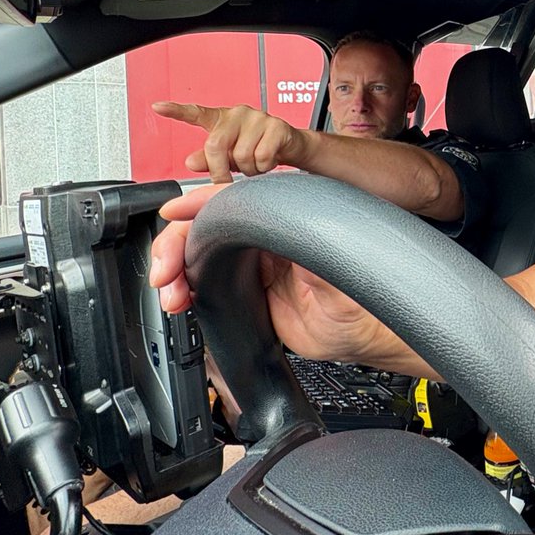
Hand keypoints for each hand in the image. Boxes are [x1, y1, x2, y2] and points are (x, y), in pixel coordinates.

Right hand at [151, 184, 382, 363]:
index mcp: (284, 218)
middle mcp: (265, 239)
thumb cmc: (365, 286)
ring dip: (176, 272)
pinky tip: (178, 300)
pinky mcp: (248, 297)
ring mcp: (254, 268)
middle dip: (176, 245)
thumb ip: (306, 236)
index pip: (232, 201)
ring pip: (199, 259)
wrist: (368, 332)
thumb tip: (274, 220)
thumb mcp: (336, 255)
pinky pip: (206, 288)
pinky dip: (185, 292)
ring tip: (171, 293)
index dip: (198, 204)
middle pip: (205, 230)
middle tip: (166, 270)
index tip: (175, 213)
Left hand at [152, 101, 308, 182]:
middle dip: (220, 170)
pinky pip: (262, 157)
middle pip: (215, 145)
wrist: (291, 146)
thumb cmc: (256, 149)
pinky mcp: (276, 126)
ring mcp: (258, 118)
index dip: (176, 111)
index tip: (157, 106)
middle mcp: (238, 114)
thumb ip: (209, 160)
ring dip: (248, 170)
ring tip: (255, 165)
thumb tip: (190, 162)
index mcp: (221, 120)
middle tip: (227, 181)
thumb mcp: (229, 156)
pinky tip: (269, 162)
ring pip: (241, 155)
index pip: (196, 113)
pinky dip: (264, 168)